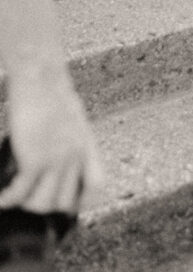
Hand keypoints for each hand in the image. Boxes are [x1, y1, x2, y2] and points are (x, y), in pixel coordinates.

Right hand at [0, 71, 101, 213]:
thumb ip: (69, 140)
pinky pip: (20, 192)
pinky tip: (2, 198)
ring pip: (42, 203)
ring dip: (26, 205)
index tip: (65, 205)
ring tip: (14, 197)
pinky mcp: (35, 157)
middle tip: (29, 198)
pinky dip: (8, 199)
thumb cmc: (50, 91)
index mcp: (86, 145)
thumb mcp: (70, 118)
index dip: (82, 201)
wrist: (40, 75)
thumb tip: (56, 154)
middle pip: (65, 201)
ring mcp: (57, 158)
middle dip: (46, 205)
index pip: (96, 185)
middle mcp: (75, 154)